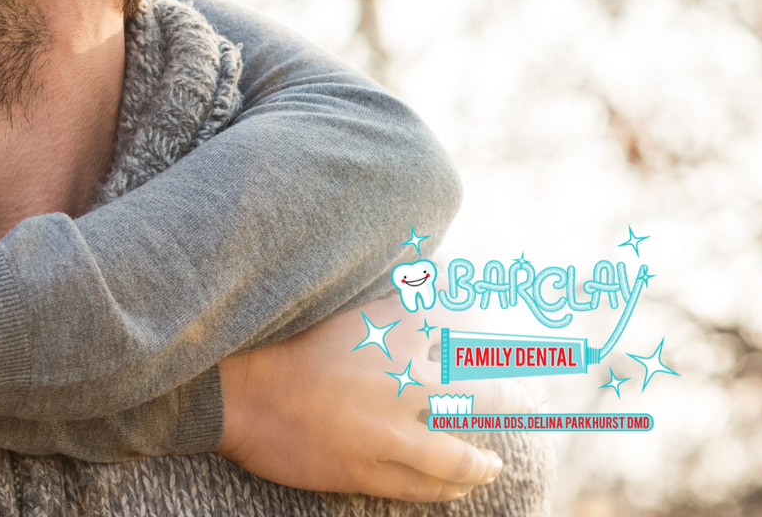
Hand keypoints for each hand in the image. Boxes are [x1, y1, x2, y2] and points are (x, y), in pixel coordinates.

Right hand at [218, 294, 532, 501]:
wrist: (233, 391)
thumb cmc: (281, 340)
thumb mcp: (342, 305)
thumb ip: (393, 296)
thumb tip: (434, 274)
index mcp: (396, 335)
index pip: (468, 339)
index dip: (500, 347)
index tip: (526, 351)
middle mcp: (402, 383)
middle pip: (483, 398)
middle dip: (512, 402)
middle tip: (528, 404)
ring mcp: (387, 433)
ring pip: (459, 456)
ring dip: (481, 462)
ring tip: (491, 463)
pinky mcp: (366, 471)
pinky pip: (424, 487)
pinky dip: (448, 487)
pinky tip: (457, 486)